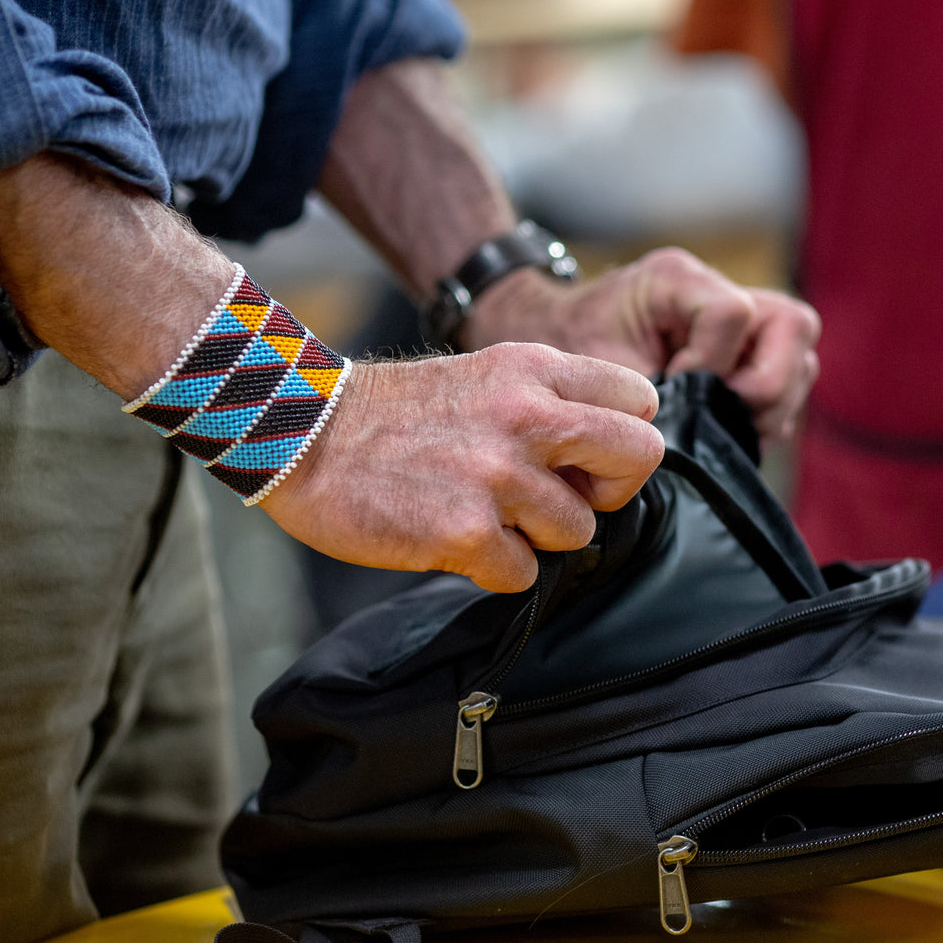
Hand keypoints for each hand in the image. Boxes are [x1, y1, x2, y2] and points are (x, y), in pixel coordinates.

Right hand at [259, 343, 664, 591]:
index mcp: (535, 370)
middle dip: (609, 492)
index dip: (621, 442)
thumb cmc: (396, 414)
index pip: (641, 402)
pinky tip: (454, 541)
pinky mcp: (466, 529)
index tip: (583, 461)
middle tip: (563, 500)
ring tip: (485, 516)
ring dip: (537, 538)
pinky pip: (523, 573)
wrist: (301, 432)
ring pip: (580, 532)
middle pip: (640, 457)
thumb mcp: (486, 375)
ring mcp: (498, 474)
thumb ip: (549, 402)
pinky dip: (493, 568)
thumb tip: (604, 455)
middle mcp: (527, 415)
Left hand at [464, 248, 820, 442]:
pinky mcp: (749, 348)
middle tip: (721, 413)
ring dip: (773, 399)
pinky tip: (725, 422)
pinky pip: (790, 376)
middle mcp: (717, 288)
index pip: (735, 312)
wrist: (552, 342)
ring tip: (723, 422)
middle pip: (793, 325)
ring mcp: (741, 317)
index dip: (713, 363)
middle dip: (767, 383)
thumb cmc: (570, 352)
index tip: (673, 387)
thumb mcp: (597, 369)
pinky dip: (767, 407)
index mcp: (676, 278)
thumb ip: (651, 392)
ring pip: (801, 353)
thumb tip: (700, 427)